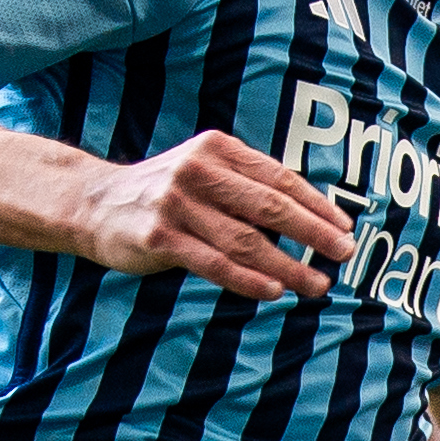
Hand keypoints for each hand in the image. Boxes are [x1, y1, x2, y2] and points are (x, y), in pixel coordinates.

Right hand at [64, 132, 354, 302]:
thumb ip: (248, 185)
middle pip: (270, 207)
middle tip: (345, 254)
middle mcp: (198, 171)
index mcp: (217, 149)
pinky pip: (214, 263)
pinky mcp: (160, 237)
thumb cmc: (166, 193)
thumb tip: (312, 217)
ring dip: (288, 266)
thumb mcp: (205, 171)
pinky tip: (275, 291)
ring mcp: (177, 204)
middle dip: (314, 233)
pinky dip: (248, 279)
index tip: (346, 228)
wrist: (93, 202)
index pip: (279, 178)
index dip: (317, 205)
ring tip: (318, 284)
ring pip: (246, 241)